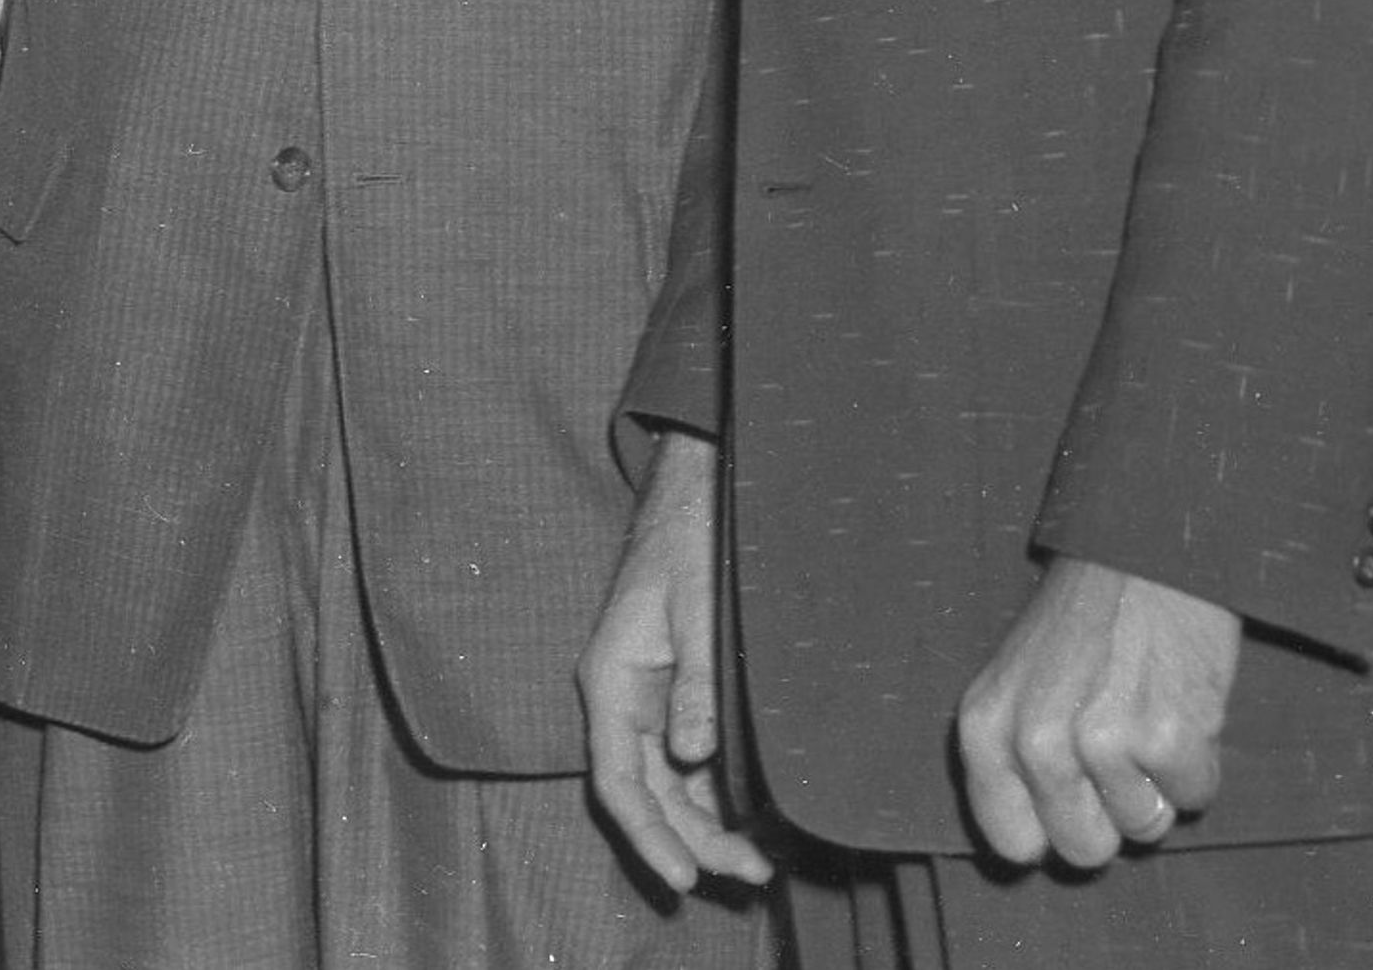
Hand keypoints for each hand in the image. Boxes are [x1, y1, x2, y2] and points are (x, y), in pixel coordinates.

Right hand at [580, 430, 769, 892]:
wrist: (699, 494)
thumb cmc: (692, 543)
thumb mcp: (699, 611)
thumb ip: (695, 683)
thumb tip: (694, 755)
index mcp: (611, 679)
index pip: (617, 781)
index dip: (649, 836)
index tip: (685, 877)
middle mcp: (623, 697)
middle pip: (647, 793)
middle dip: (693, 840)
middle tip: (752, 874)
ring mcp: (649, 698)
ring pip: (669, 783)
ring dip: (708, 824)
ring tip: (760, 862)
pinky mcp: (677, 693)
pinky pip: (690, 759)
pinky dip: (718, 793)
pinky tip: (756, 818)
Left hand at [955, 556, 1240, 869]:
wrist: (1144, 554)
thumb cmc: (1082, 624)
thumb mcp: (1016, 683)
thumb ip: (1013, 759)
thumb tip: (1033, 844)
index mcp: (985, 729)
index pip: (1011, 842)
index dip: (1053, 831)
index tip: (1074, 800)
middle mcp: (1034, 742)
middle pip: (1084, 852)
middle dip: (1112, 817)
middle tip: (1119, 751)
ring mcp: (1099, 742)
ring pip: (1145, 828)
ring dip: (1159, 784)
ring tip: (1146, 713)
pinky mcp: (1165, 737)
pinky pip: (1196, 798)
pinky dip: (1199, 764)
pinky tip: (1178, 706)